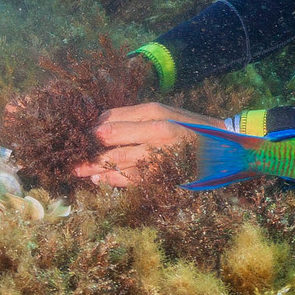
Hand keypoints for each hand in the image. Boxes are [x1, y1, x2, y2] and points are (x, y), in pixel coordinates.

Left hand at [75, 102, 205, 188]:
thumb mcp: (164, 111)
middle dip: (87, 152)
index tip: (74, 134)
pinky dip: (112, 182)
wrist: (224, 150)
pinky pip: (130, 182)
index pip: (112, 122)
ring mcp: (158, 160)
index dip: (90, 130)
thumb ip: (132, 116)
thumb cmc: (190, 127)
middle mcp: (154, 137)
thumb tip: (99, 123)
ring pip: (117, 165)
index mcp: (154, 116)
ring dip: (95, 169)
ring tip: (79, 172)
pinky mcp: (161, 179)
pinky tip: (100, 181)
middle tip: (69, 158)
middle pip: (110, 144)